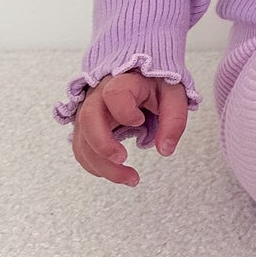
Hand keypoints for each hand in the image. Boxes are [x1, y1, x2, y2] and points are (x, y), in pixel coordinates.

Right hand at [70, 71, 189, 186]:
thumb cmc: (155, 84)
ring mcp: (88, 111)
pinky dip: (96, 166)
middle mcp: (99, 95)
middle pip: (88, 119)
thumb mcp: (173, 94)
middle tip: (123, 159)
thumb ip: (174, 119)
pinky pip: (82, 150)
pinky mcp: (85, 127)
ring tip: (131, 178)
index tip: (140, 120)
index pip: (113, 93)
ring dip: (102, 165)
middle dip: (102, 144)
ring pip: (83, 141)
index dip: (124, 110)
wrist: (140, 78)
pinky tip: (116, 172)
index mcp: (123, 81)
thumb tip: (165, 149)